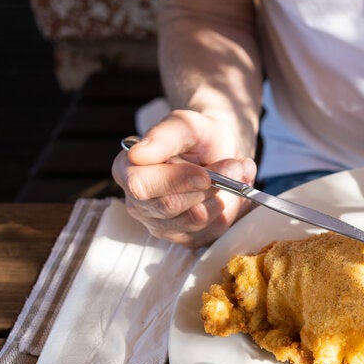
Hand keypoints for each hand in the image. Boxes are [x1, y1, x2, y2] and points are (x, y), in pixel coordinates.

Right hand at [111, 109, 256, 246]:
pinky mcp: (185, 238)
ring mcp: (160, 225)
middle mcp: (138, 203)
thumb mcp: (184, 125)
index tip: (205, 174)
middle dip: (208, 187)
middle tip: (235, 167)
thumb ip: (162, 136)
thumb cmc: (198, 136)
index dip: (177, 180)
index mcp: (127, 170)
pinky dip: (228, 211)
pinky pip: (210, 232)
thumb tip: (137, 154)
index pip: (142, 186)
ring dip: (223, 197)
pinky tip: (230, 193)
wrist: (220, 152)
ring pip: (194, 221)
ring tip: (236, 174)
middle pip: (171, 206)